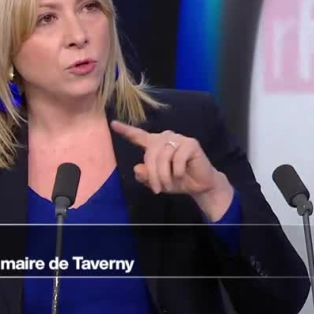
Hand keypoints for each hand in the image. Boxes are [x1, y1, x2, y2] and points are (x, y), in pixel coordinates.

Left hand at [110, 120, 228, 198]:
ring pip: (163, 156)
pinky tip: (181, 175)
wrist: (200, 186)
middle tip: (156, 189)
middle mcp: (165, 138)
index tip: (113, 124)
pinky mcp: (191, 144)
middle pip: (150, 153)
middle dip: (152, 174)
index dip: (126, 131)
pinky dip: (177, 171)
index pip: (138, 136)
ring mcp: (179, 139)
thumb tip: (137, 168)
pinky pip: (177, 158)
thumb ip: (145, 176)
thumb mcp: (157, 182)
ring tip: (169, 185)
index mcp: (155, 145)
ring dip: (164, 175)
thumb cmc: (178, 181)